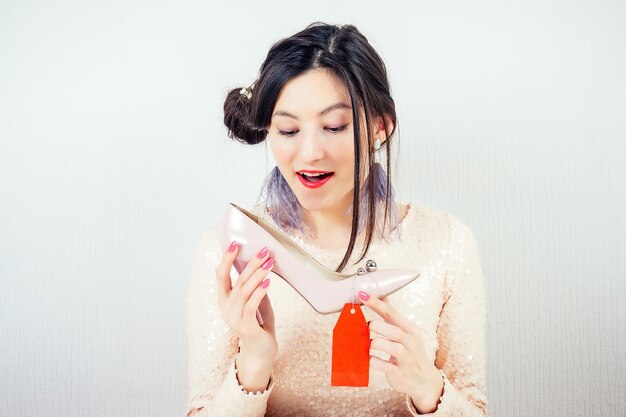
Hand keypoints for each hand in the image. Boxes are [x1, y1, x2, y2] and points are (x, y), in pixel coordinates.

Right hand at [215, 242, 277, 359]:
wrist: (261, 351)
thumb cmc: (259, 323)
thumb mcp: (255, 300)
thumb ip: (253, 285)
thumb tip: (259, 263)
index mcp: (224, 300)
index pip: (221, 275)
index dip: (226, 259)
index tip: (235, 244)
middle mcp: (226, 308)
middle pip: (237, 281)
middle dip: (251, 264)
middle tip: (264, 251)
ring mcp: (234, 318)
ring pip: (244, 291)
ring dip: (258, 275)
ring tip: (269, 263)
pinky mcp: (245, 327)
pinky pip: (251, 305)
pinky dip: (260, 292)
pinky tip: (268, 282)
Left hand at [358, 291, 443, 413]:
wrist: (424, 381)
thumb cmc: (410, 352)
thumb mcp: (406, 332)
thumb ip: (392, 316)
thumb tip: (380, 296)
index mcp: (409, 329)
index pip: (392, 313)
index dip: (376, 303)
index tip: (362, 294)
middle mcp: (410, 342)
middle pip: (395, 331)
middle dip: (378, 326)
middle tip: (367, 325)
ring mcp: (406, 359)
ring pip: (392, 347)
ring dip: (376, 343)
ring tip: (370, 344)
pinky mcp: (400, 374)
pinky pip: (386, 366)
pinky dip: (375, 361)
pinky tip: (370, 359)